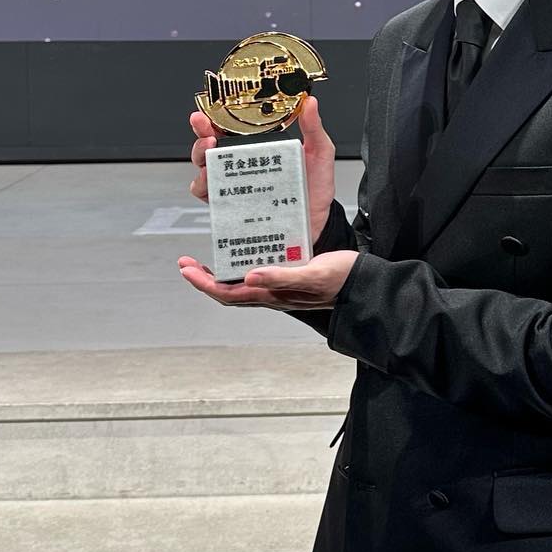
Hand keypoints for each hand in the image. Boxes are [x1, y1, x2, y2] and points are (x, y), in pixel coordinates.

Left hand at [178, 248, 358, 309]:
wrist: (364, 285)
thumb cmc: (341, 279)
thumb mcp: (312, 275)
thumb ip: (281, 277)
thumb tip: (248, 277)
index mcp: (273, 295)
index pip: (228, 293)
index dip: (204, 283)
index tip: (187, 269)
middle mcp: (272, 295)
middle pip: (228, 292)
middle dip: (204, 279)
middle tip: (187, 263)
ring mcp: (280, 289)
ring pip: (240, 287)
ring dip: (219, 276)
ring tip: (205, 262)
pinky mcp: (289, 280)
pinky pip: (256, 278)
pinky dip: (240, 268)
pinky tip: (242, 256)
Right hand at [189, 93, 337, 245]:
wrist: (317, 222)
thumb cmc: (315, 189)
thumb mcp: (318, 153)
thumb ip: (314, 129)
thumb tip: (310, 104)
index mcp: (259, 146)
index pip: (231, 128)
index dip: (214, 118)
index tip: (207, 114)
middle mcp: (244, 163)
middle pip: (210, 147)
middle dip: (201, 139)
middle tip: (208, 137)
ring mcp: (236, 184)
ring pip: (205, 169)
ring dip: (201, 161)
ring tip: (210, 158)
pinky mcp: (233, 205)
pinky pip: (209, 196)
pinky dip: (204, 188)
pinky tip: (213, 183)